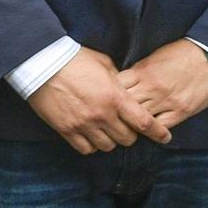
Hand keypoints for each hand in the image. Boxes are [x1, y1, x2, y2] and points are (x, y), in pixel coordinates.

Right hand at [28, 50, 172, 153]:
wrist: (42, 62)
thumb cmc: (75, 58)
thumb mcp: (104, 63)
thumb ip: (119, 80)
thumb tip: (126, 90)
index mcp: (115, 97)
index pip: (143, 122)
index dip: (157, 132)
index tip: (165, 137)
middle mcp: (102, 115)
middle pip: (127, 139)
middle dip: (130, 134)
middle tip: (126, 126)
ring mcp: (84, 125)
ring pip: (107, 147)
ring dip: (110, 140)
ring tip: (106, 129)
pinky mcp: (67, 130)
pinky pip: (86, 149)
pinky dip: (91, 145)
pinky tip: (90, 135)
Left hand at [118, 39, 207, 130]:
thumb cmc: (183, 53)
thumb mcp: (155, 57)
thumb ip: (139, 71)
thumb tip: (125, 82)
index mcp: (143, 71)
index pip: (116, 87)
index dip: (109, 95)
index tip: (107, 100)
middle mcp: (152, 88)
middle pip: (125, 106)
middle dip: (117, 113)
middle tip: (113, 120)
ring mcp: (166, 100)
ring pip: (141, 119)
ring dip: (134, 125)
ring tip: (128, 130)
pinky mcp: (181, 110)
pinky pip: (161, 126)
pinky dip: (154, 131)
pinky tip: (150, 132)